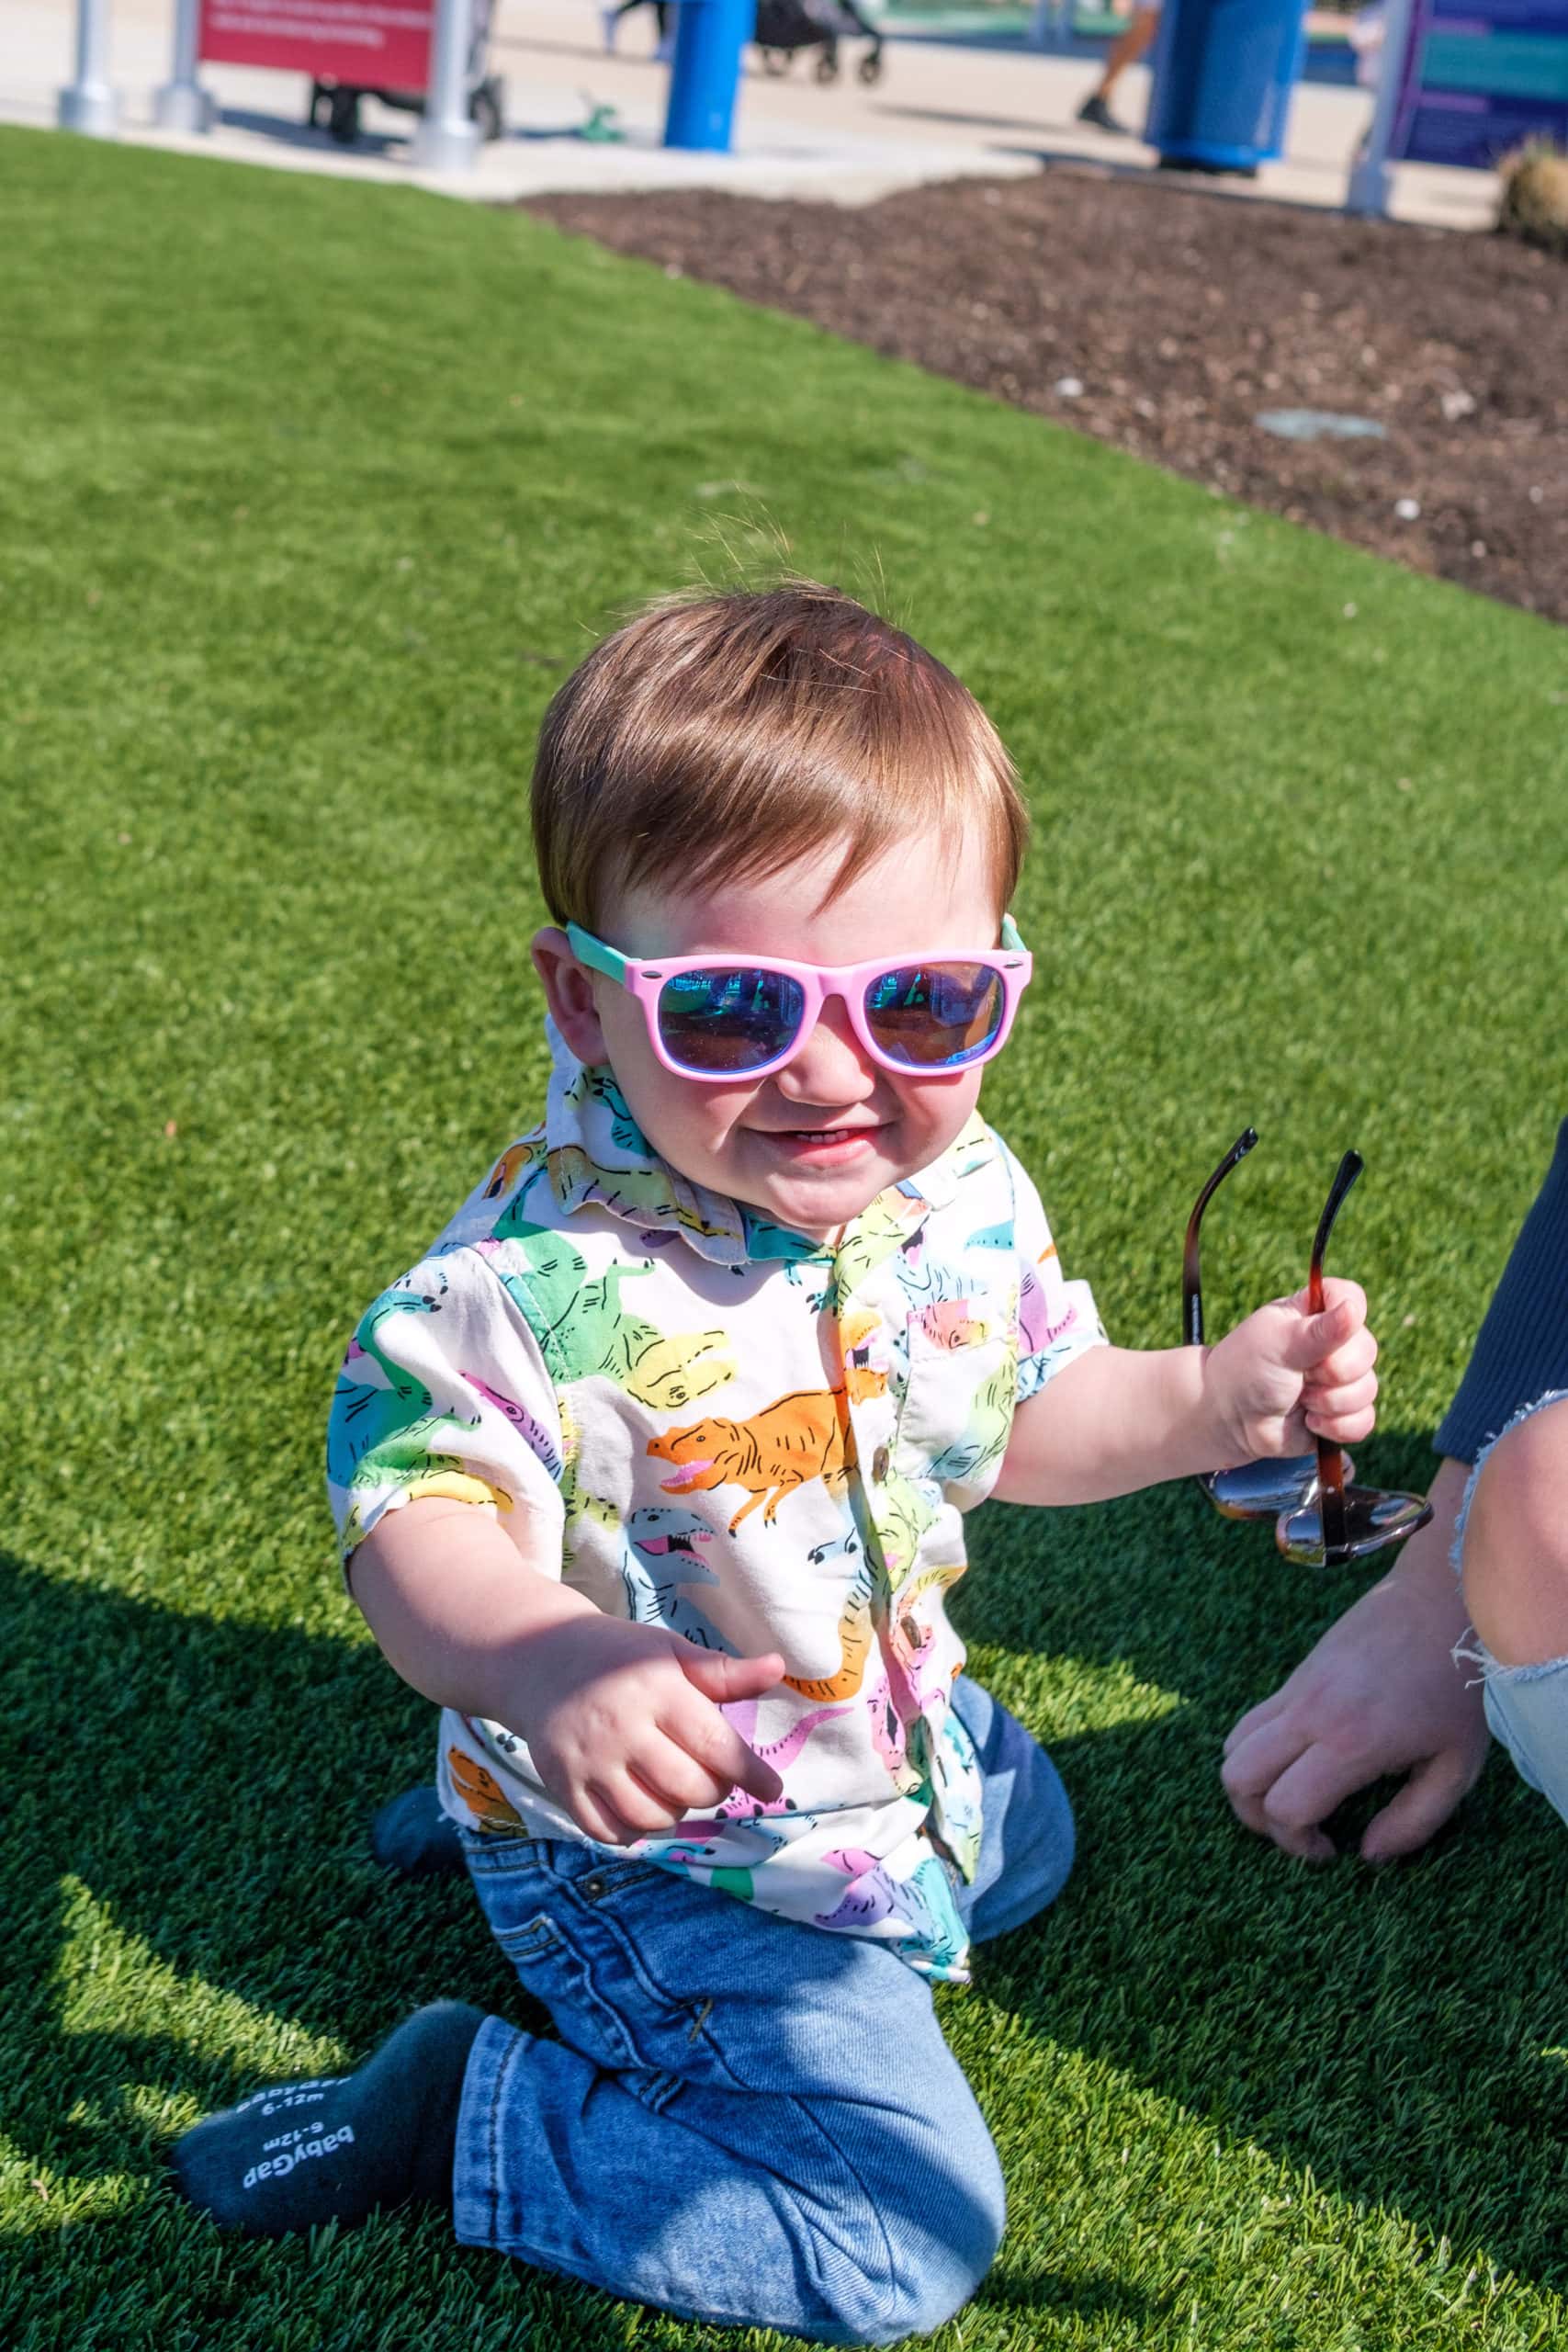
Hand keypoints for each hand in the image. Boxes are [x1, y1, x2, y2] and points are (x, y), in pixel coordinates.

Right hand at [513, 1615, 784, 1844]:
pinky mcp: (563, 1784)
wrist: (540, 1658)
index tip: (772, 1789)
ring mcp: (589, 1760)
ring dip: (675, 1813)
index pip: (715, 1745)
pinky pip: (608, 1832)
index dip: (751, 1773)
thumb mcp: (671, 1652)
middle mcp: (622, 1727)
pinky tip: (641, 1805)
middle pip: (688, 1788)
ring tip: (675, 1789)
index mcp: (657, 1690)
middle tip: (711, 1776)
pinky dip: (634, 1830)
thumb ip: (724, 1672)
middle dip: (712, 1790)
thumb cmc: (620, 1656)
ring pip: (651, 1817)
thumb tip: (778, 1667)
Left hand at [1204, 1277, 1378, 1466]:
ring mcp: (1339, 1380)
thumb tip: (1354, 1308)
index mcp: (1313, 1314)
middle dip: (1333, 1371)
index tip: (1319, 1332)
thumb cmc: (1245, 1370)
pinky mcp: (1341, 1414)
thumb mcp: (1276, 1344)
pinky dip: (1337, 1427)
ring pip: (1368, 1389)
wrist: (1229, 1420)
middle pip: (1367, 1349)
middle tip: (1300, 1375)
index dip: (1347, 1312)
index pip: (1350, 1297)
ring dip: (1330, 1402)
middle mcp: (1332, 1344)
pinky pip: (1364, 1420)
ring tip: (1299, 1399)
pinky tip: (1310, 1422)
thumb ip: (1319, 1330)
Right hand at [1220, 1461, 1488, 1859]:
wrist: (1438, 1605)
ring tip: (1293, 1798)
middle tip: (1301, 1829)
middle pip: (1238, 1778)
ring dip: (1249, 1784)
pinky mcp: (1295, 1677)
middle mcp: (1310, 1714)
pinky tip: (1302, 1762)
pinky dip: (1257, 1753)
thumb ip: (1414, 1822)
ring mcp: (1296, 1690)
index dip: (1297, 1844)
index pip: (1285, 1807)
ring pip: (1232, 1748)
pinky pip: (1250, 1722)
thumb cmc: (1455, 1691)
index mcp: (1350, 1742)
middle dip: (1257, 1819)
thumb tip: (1368, 1854)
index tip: (1331, 1850)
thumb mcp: (1455, 1767)